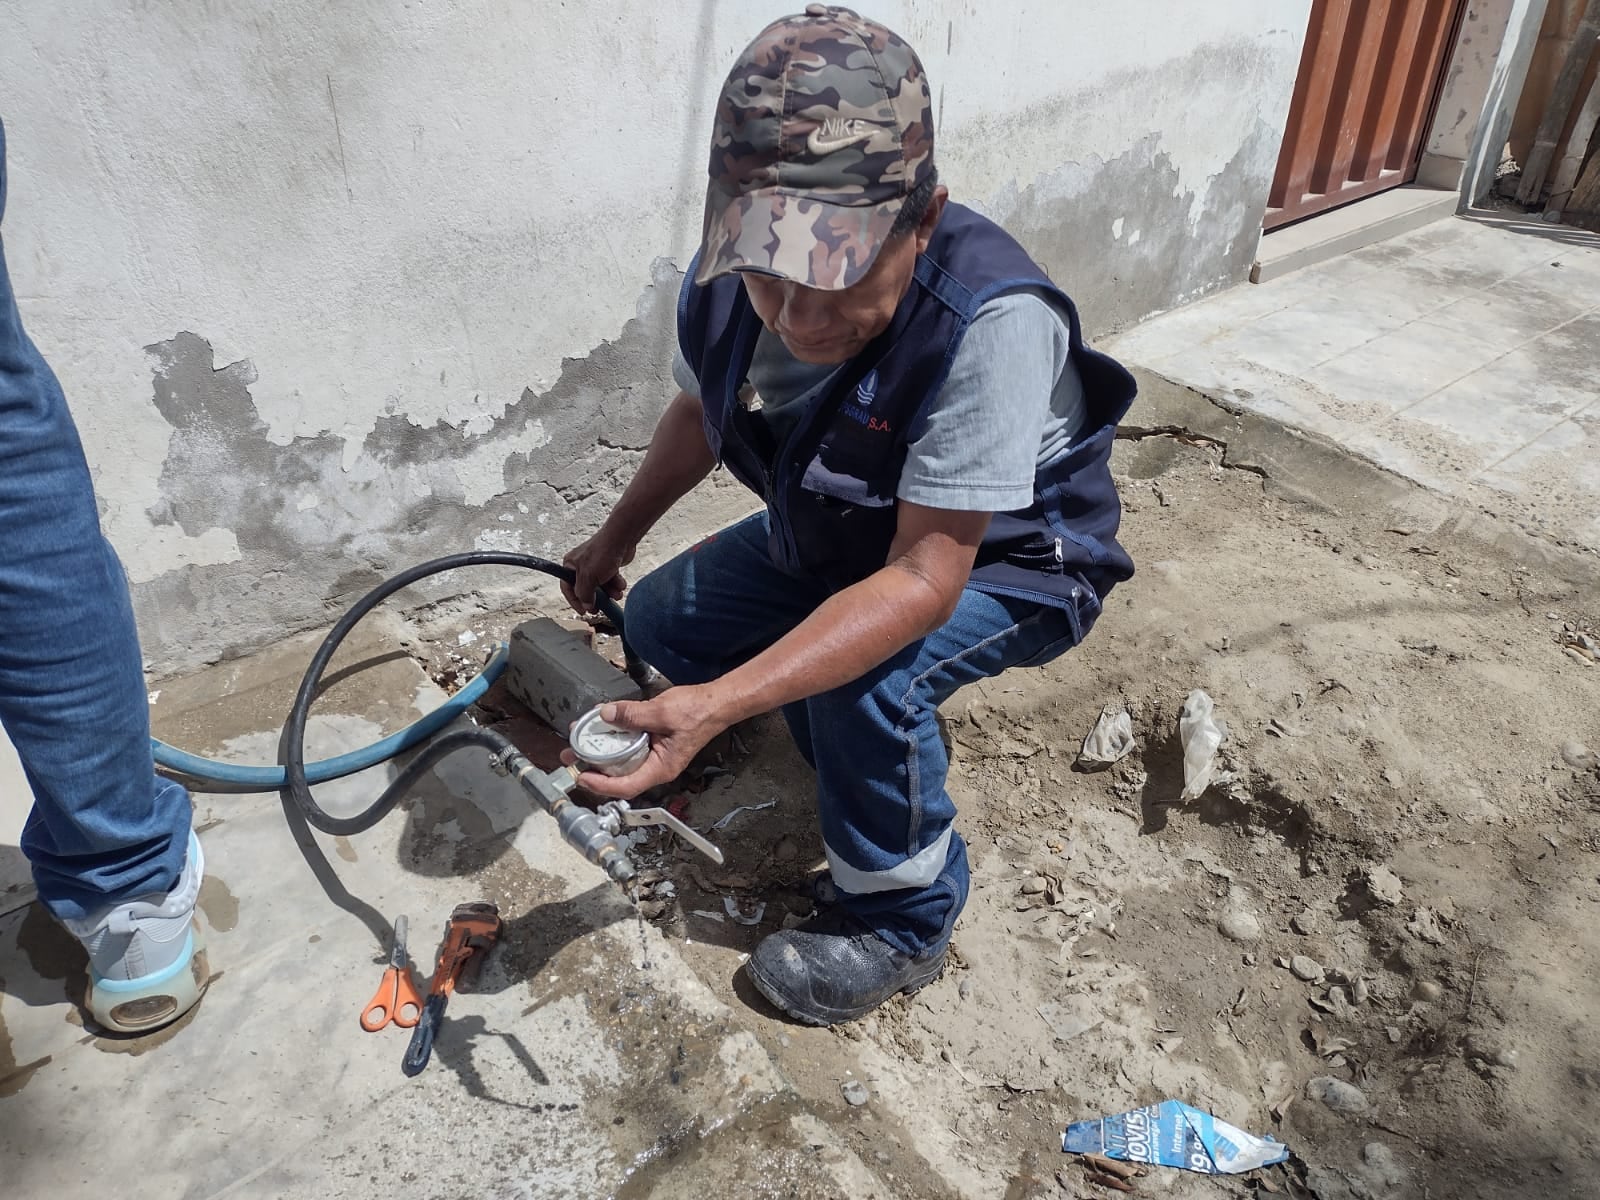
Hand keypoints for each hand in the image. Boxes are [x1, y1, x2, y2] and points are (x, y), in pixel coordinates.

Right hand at [560, 529, 634, 614]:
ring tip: (616, 594)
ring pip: (600, 586)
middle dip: (596, 598)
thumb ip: (585, 594)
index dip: (575, 602)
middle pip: (585, 589)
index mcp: (570, 566)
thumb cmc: (602, 554)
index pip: (568, 588)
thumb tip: (587, 606)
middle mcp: (581, 565)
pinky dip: (616, 584)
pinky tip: (621, 584)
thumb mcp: (588, 578)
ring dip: (609, 592)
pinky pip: (610, 580)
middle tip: (600, 609)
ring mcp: (595, 565)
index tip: (583, 612)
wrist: (622, 538)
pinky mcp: (608, 565)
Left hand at [562, 687, 726, 798]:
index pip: (626, 786)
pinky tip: (602, 726)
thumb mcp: (662, 711)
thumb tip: (606, 715)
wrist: (715, 703)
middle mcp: (656, 766)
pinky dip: (613, 738)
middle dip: (593, 768)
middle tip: (572, 756)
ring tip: (580, 740)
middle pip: (619, 776)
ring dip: (600, 752)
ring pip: (621, 761)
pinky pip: (628, 747)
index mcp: (661, 768)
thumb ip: (633, 714)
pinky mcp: (652, 744)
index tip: (582, 776)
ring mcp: (654, 756)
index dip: (601, 785)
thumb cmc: (698, 712)